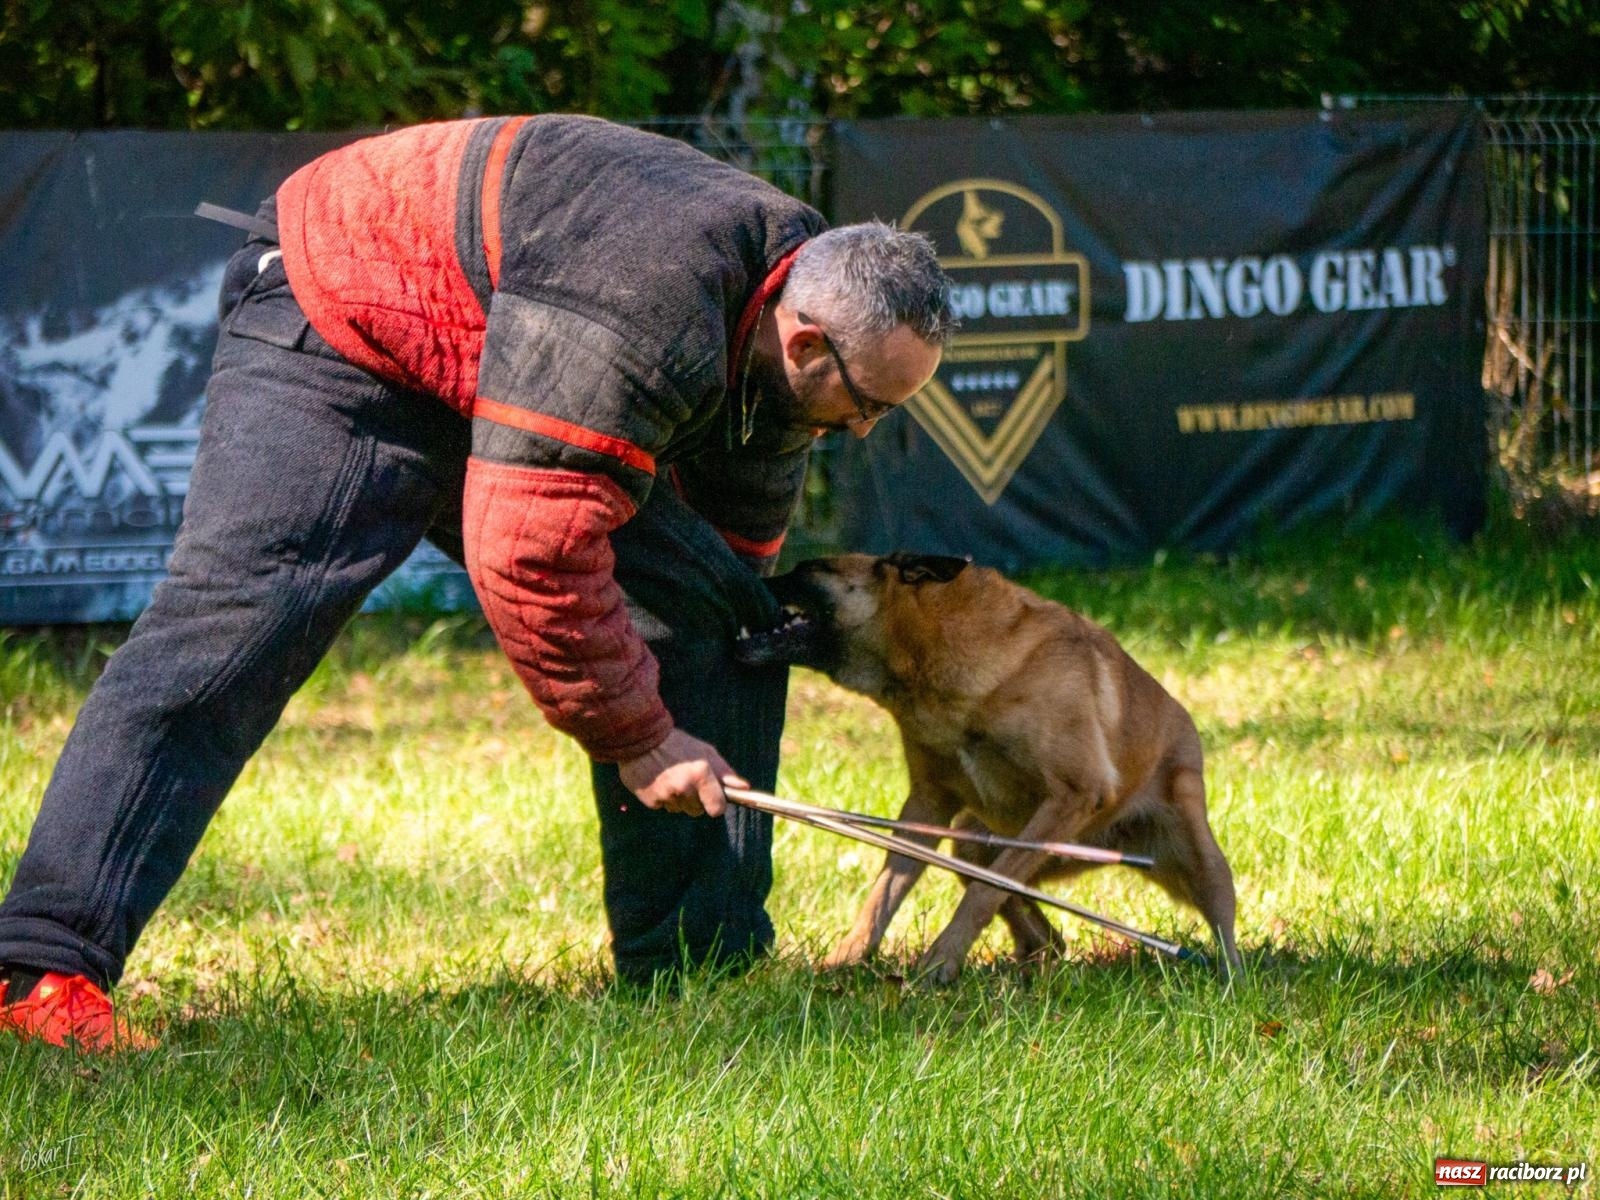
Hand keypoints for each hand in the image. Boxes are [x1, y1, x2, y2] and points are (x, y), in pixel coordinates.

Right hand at [618, 728, 746, 816]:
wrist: (640, 738)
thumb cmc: (677, 744)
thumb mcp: (705, 752)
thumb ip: (724, 772)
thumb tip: (744, 788)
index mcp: (701, 774)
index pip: (717, 808)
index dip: (716, 804)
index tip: (713, 799)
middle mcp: (684, 787)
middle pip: (697, 811)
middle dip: (695, 800)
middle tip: (687, 780)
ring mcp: (666, 795)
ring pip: (679, 809)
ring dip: (678, 799)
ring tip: (670, 777)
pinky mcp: (650, 800)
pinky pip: (663, 807)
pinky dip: (662, 797)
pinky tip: (658, 780)